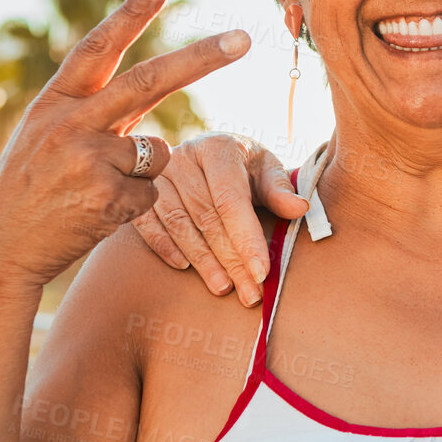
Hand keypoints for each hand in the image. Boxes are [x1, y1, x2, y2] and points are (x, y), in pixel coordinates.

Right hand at [0, 0, 248, 292]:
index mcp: (54, 104)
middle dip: (202, 58)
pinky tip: (97, 214)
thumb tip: (153, 94)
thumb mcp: (45, 138)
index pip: (98, 48)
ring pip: (159, 152)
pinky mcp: (108, 198)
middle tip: (244, 38)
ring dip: (143, 172)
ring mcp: (89, 160)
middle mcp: (71, 124)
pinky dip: (137, 205)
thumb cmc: (30, 191)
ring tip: (94, 191)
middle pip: (149, 81)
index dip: (131, 12)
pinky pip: (154, 195)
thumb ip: (93, 111)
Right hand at [130, 134, 305, 305]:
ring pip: (179, 225)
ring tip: (224, 287)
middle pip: (208, 218)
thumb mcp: (266, 169)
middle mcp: (185, 157)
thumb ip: (280, 190)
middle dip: (231, 260)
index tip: (262, 273)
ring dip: (202, 261)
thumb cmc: (243, 165)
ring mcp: (159, 174)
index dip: (247, 240)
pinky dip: (165, 247)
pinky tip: (185, 268)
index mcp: (219, 148)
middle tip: (250, 293)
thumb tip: (301, 208)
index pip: (232, 201)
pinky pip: (147, 223)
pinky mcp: (140, 190)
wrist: (208, 154)